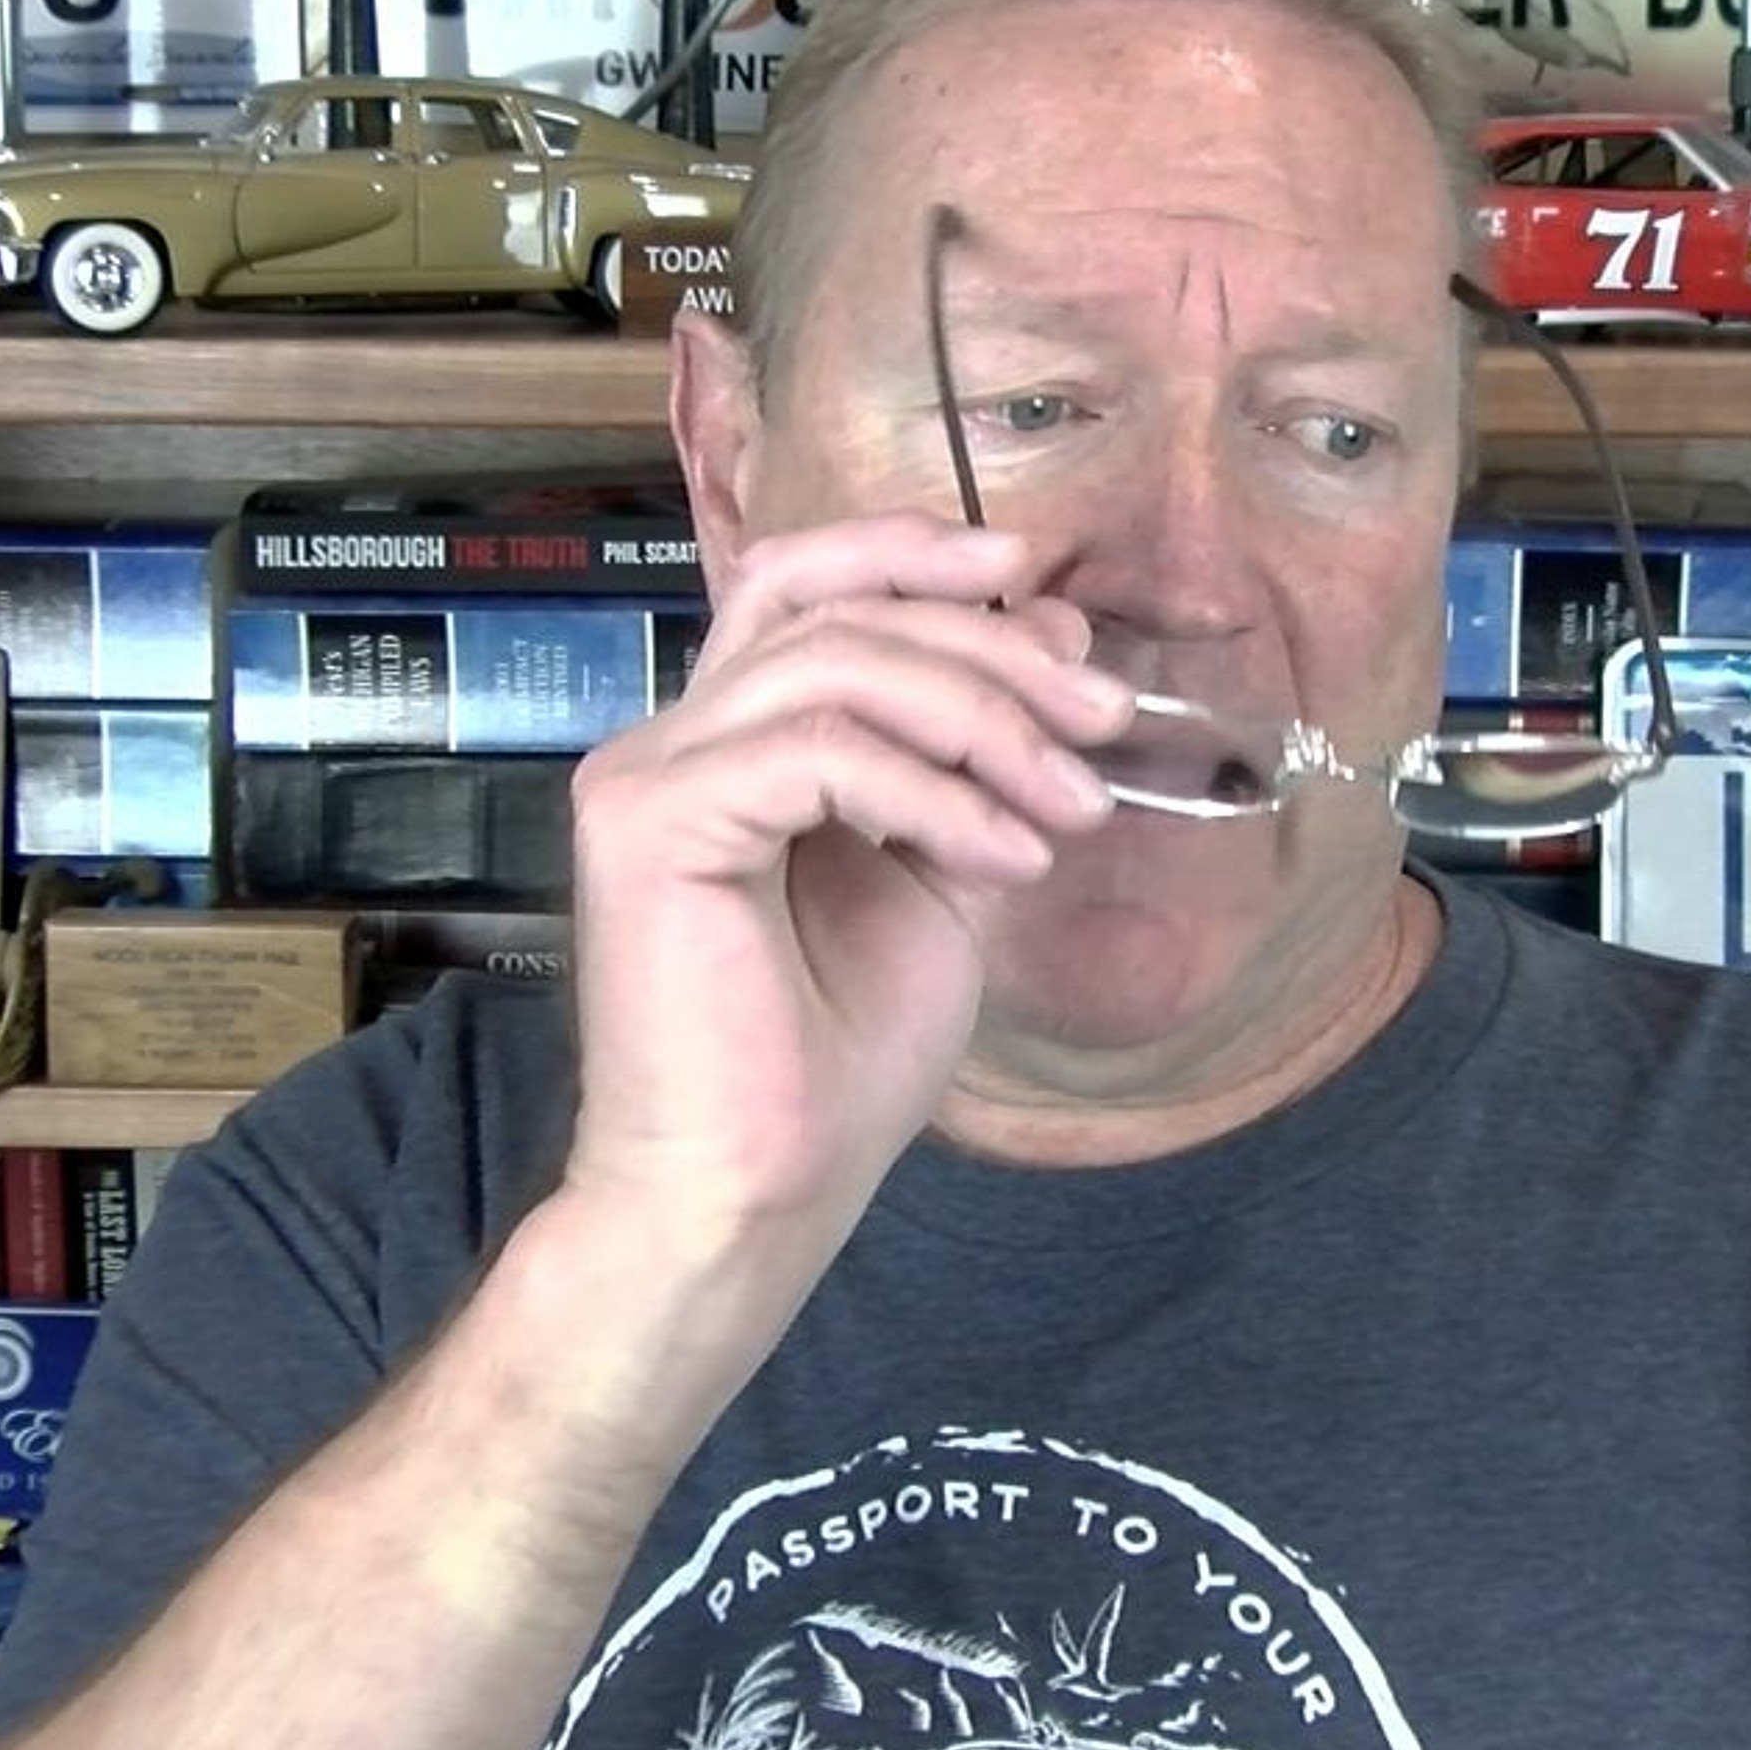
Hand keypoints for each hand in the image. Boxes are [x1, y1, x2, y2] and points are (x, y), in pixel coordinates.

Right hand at [540, 512, 1127, 1424]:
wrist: (755, 1196)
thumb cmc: (834, 1063)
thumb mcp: (942, 873)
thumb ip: (977, 755)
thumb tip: (1049, 627)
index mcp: (728, 745)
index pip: (800, 585)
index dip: (911, 553)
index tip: (1036, 577)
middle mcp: (671, 741)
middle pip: (832, 608)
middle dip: (989, 646)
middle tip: (1104, 715)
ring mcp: (646, 775)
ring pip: (836, 667)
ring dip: (987, 722)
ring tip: (1074, 806)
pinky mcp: (648, 824)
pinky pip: (822, 753)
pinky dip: (938, 793)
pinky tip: (1008, 858)